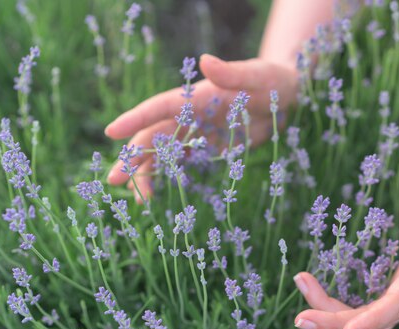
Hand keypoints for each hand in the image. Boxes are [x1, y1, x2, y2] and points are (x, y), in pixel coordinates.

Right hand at [104, 54, 298, 201]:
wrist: (286, 96)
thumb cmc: (272, 81)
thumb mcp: (256, 76)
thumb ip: (232, 73)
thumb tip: (205, 60)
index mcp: (195, 97)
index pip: (159, 107)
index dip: (135, 119)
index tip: (111, 132)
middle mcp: (190, 114)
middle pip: (153, 136)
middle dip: (133, 157)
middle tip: (113, 180)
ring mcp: (197, 132)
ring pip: (163, 153)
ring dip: (147, 172)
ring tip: (139, 198)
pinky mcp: (208, 147)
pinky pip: (181, 162)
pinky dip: (167, 176)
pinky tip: (155, 193)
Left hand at [293, 194, 398, 328]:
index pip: (394, 306)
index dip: (370, 320)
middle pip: (373, 325)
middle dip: (334, 325)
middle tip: (299, 319)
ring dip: (332, 328)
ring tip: (301, 321)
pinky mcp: (393, 305)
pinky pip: (366, 324)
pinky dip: (340, 327)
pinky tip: (317, 325)